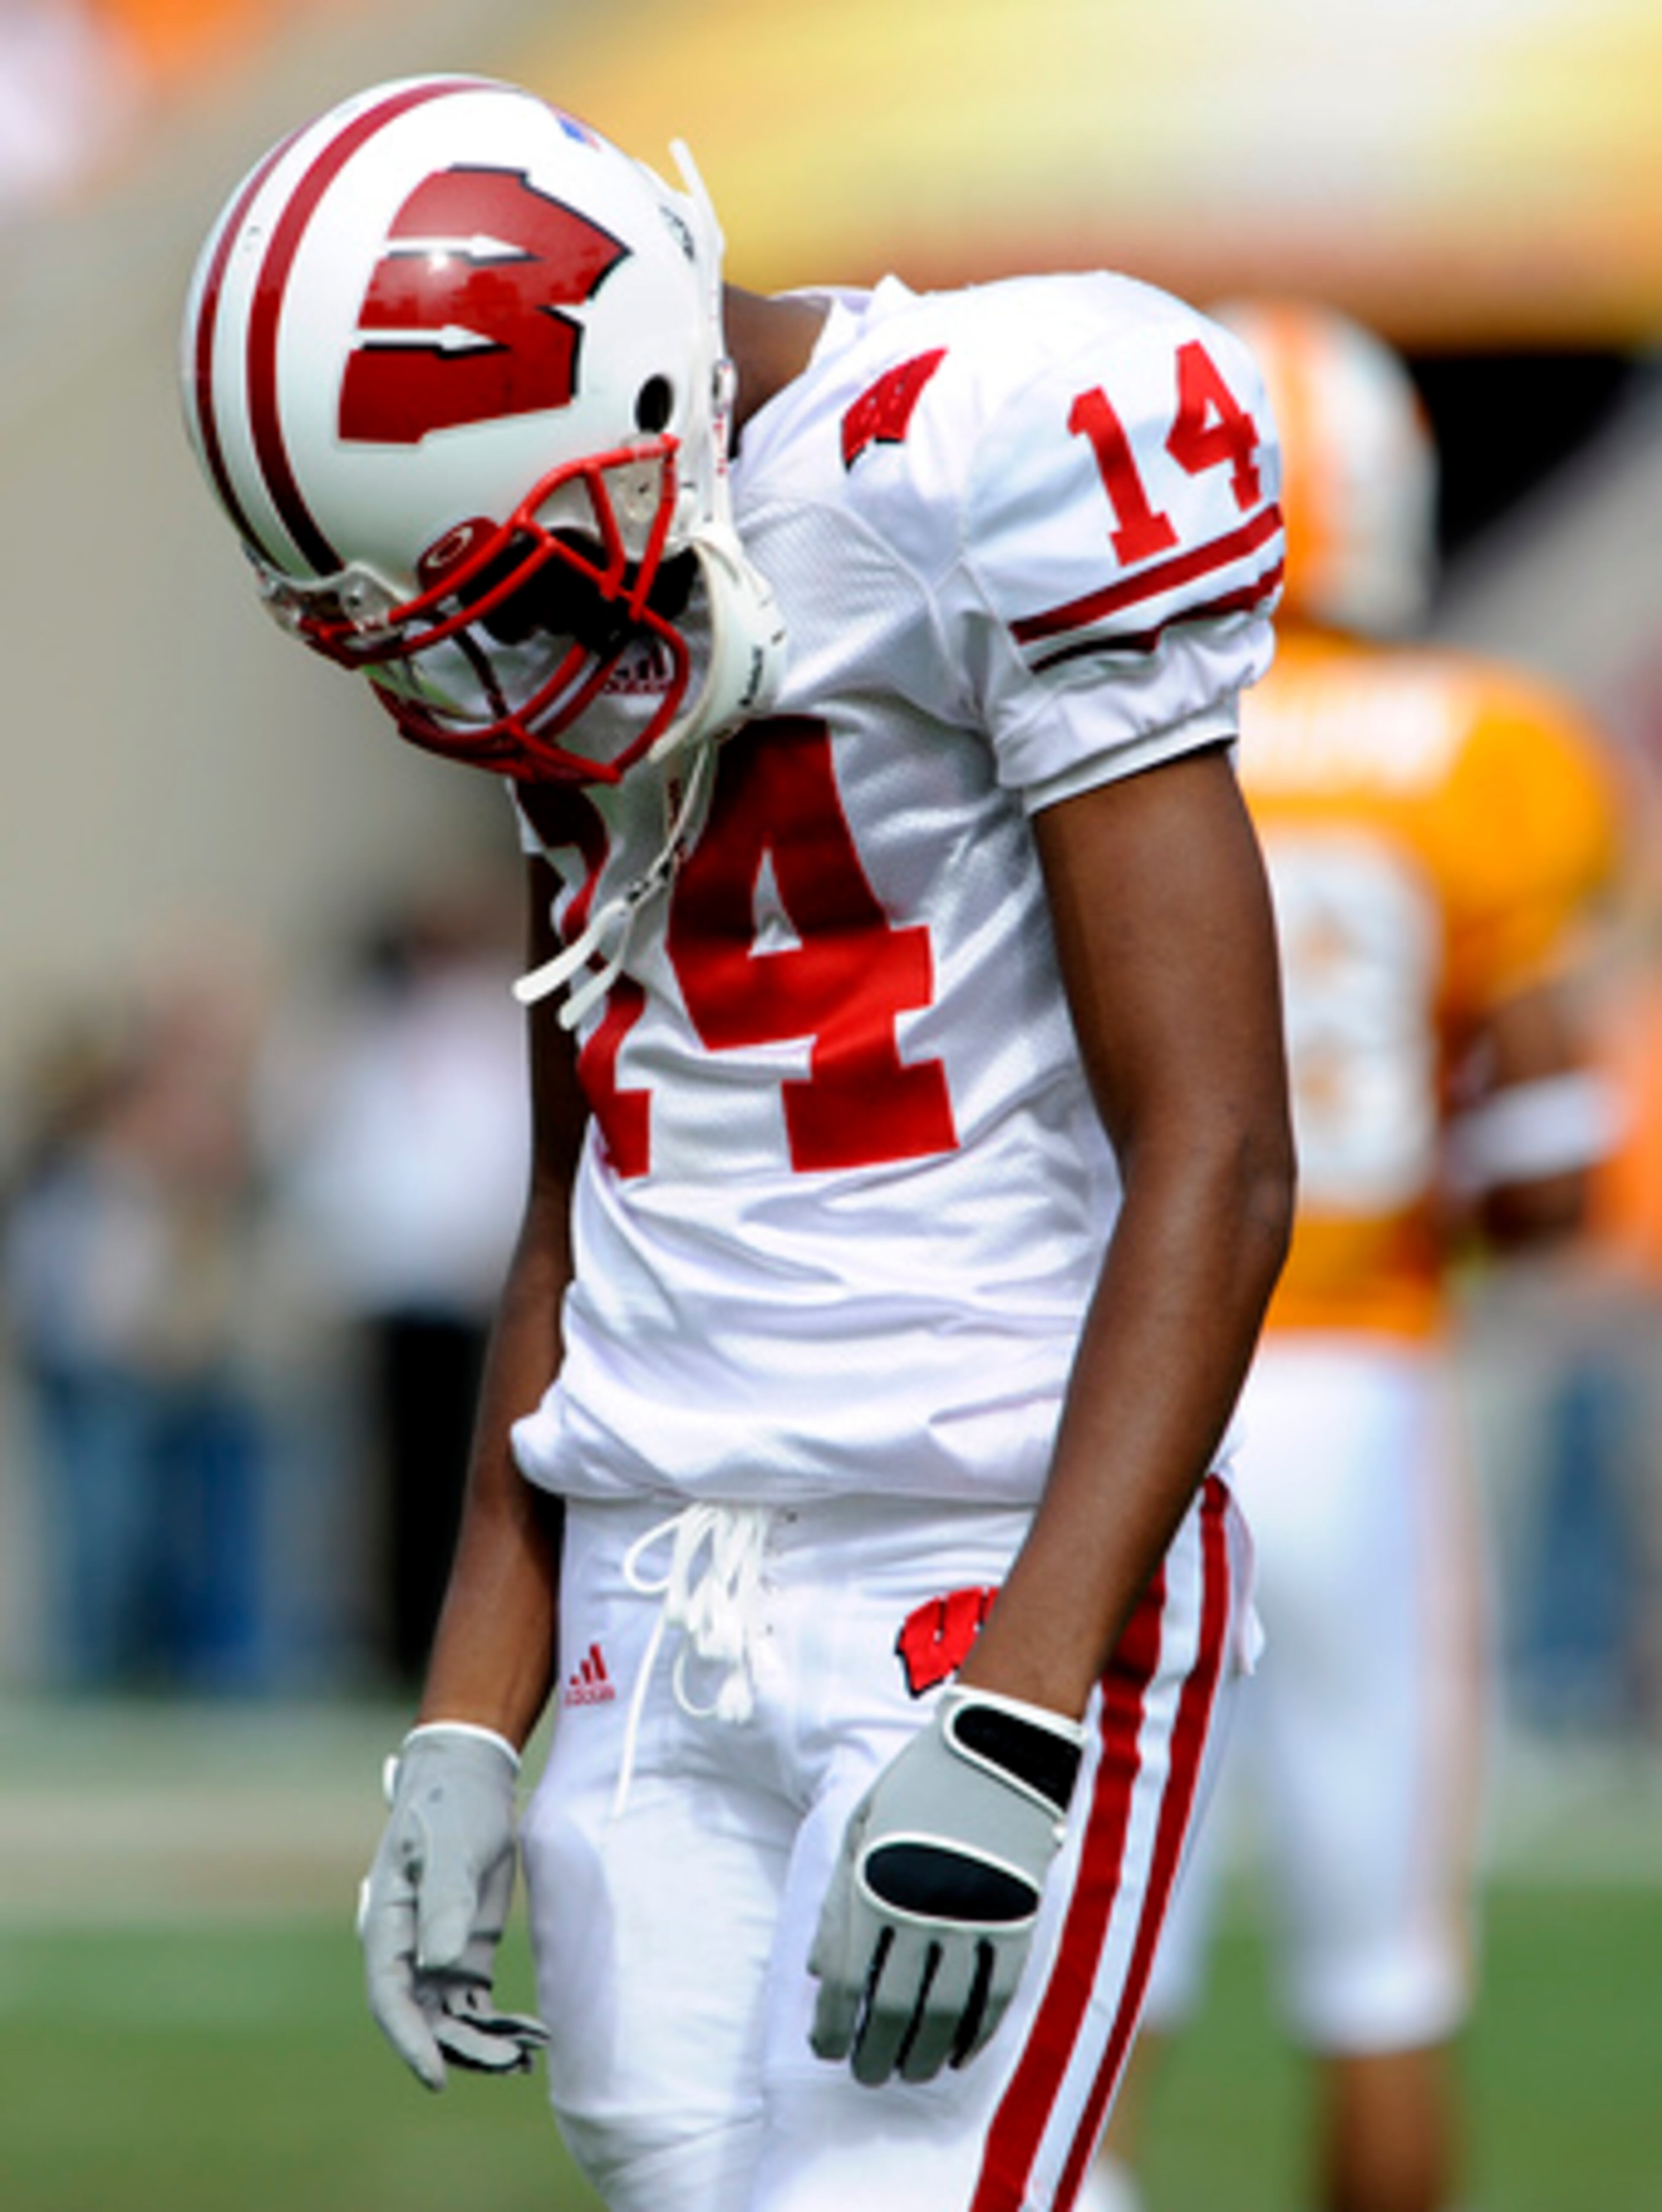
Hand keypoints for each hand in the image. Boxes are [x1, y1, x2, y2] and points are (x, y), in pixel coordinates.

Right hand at [357, 1722, 550, 2090]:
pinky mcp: (466, 1950)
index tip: (437, 2076)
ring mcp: (437, 1953)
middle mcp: (408, 1949)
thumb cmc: (450, 1806)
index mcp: (388, 1926)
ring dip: (479, 2042)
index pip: (390, 1997)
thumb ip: (444, 1903)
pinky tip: (528, 2036)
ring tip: (521, 2060)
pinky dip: (496, 2022)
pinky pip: (475, 2000)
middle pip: (423, 2017)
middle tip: (505, 2064)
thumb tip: (438, 1964)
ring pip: (449, 2017)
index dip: (410, 2040)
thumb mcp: (449, 1849)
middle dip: (458, 2047)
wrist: (472, 1779)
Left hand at [808, 1686, 1085, 2086]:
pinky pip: (991, 1999)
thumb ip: (836, 1898)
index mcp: (872, 1885)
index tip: (826, 2049)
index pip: (843, 1981)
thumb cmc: (920, 1783)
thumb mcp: (860, 1826)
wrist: (997, 1750)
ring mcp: (970, 1921)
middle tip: (867, 2073)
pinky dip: (972, 2036)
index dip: (832, 2025)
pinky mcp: (1014, 1924)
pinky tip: (956, 2054)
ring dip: (920, 2055)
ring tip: (908, 2072)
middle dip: (873, 2053)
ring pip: (941, 2016)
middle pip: (890, 2010)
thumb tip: (813, 1969)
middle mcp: (918, 1911)